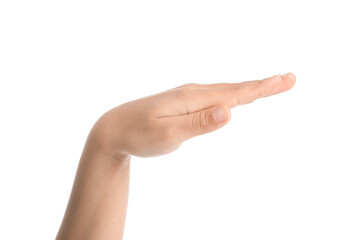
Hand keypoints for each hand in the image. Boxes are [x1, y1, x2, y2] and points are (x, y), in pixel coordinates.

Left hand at [89, 73, 295, 158]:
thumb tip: (229, 111)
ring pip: (225, 92)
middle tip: (288, 80)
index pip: (234, 93)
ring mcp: (188, 97)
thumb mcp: (167, 134)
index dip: (262, 88)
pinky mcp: (184, 104)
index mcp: (193, 99)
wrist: (114, 129)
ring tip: (269, 86)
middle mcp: (193, 93)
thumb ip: (198, 124)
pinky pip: (214, 98)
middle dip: (263, 86)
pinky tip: (234, 98)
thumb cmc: (139, 135)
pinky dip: (232, 95)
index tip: (285, 80)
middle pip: (234, 89)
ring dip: (249, 89)